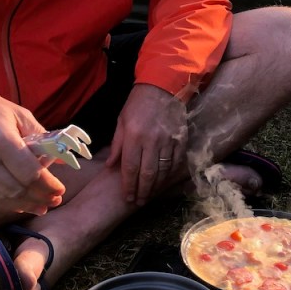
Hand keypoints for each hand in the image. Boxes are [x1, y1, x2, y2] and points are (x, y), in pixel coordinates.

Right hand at [0, 90, 65, 214]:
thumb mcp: (19, 115)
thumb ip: (42, 138)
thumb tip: (61, 160)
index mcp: (2, 140)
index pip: (31, 173)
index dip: (48, 186)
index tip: (59, 190)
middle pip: (18, 189)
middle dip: (39, 197)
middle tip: (52, 201)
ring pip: (2, 197)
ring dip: (22, 202)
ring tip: (38, 204)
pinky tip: (13, 200)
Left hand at [106, 84, 187, 204]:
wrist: (163, 86)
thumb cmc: (138, 104)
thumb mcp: (121, 121)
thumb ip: (117, 145)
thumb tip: (110, 166)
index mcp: (133, 136)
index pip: (130, 168)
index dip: (128, 186)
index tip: (127, 197)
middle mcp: (151, 140)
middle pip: (147, 173)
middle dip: (142, 191)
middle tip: (138, 202)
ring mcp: (168, 140)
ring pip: (162, 171)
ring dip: (156, 186)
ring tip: (150, 195)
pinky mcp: (180, 139)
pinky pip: (176, 162)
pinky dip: (170, 174)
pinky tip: (164, 182)